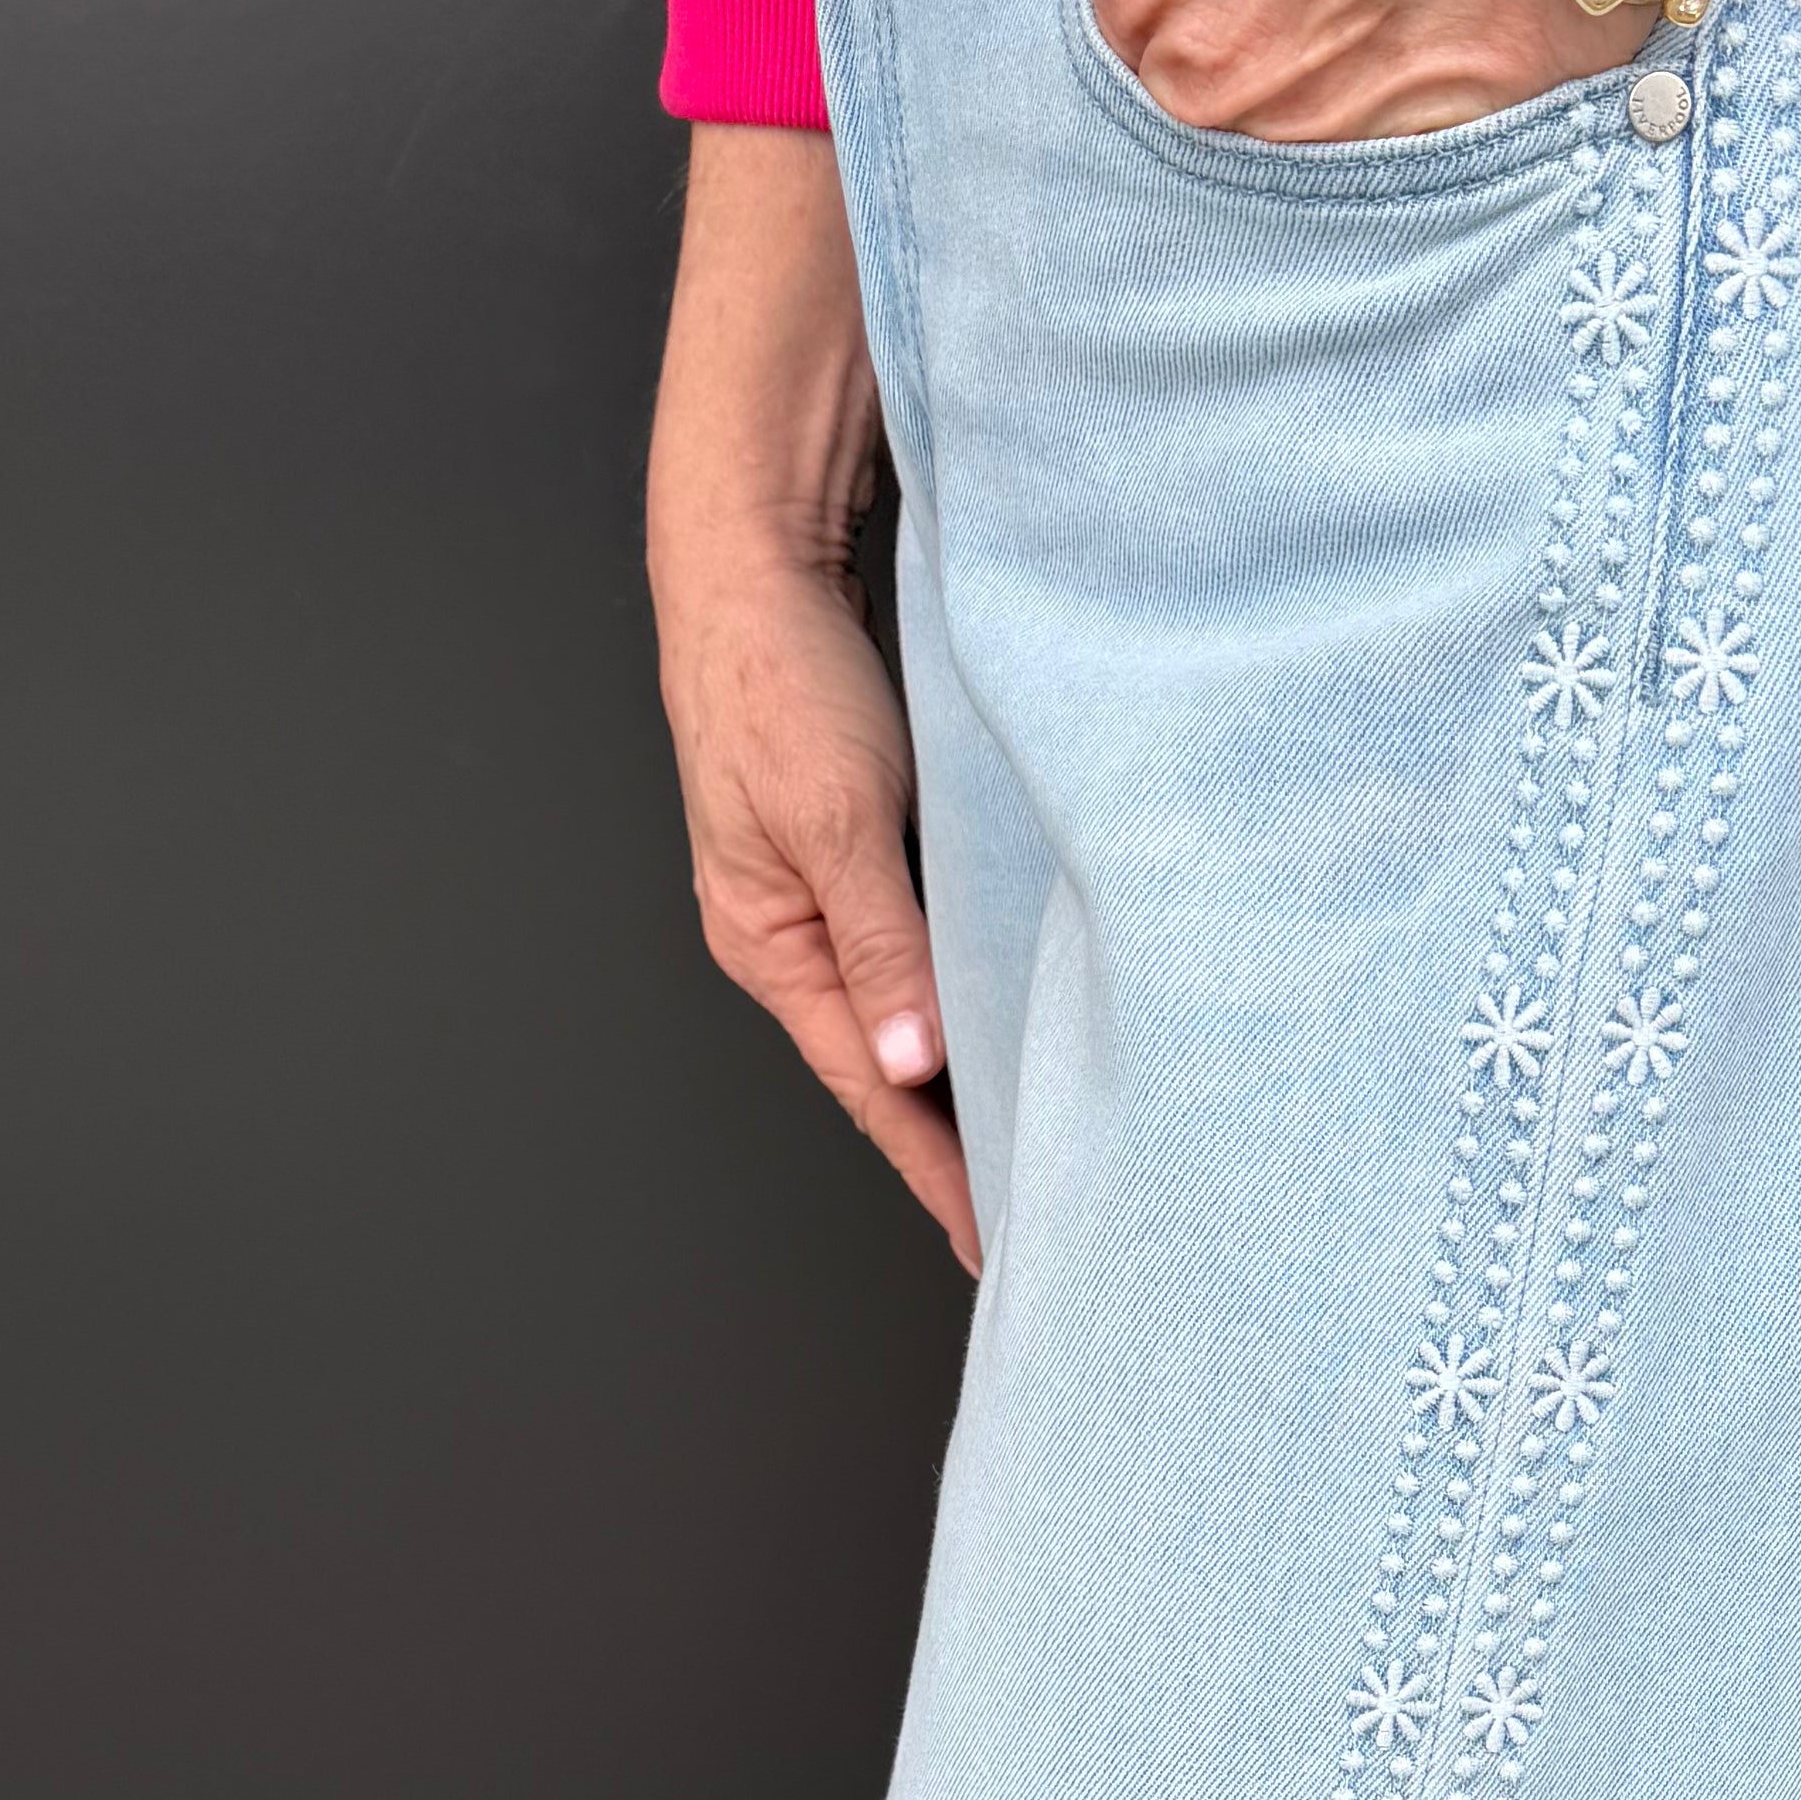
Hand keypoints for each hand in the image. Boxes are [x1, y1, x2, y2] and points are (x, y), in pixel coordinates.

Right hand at [646, 123, 976, 1267]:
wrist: (750, 556)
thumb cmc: (778, 676)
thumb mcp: (836, 814)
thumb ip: (884, 944)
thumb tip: (910, 1069)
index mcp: (775, 945)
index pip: (870, 1095)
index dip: (938, 1172)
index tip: (999, 1243)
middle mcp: (799, 936)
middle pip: (889, 1072)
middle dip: (959, 1145)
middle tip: (1047, 1212)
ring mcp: (828, 894)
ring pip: (912, 1013)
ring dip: (972, 1074)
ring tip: (1050, 1137)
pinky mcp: (864, 847)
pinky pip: (924, 949)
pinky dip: (970, 997)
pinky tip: (1025, 1018)